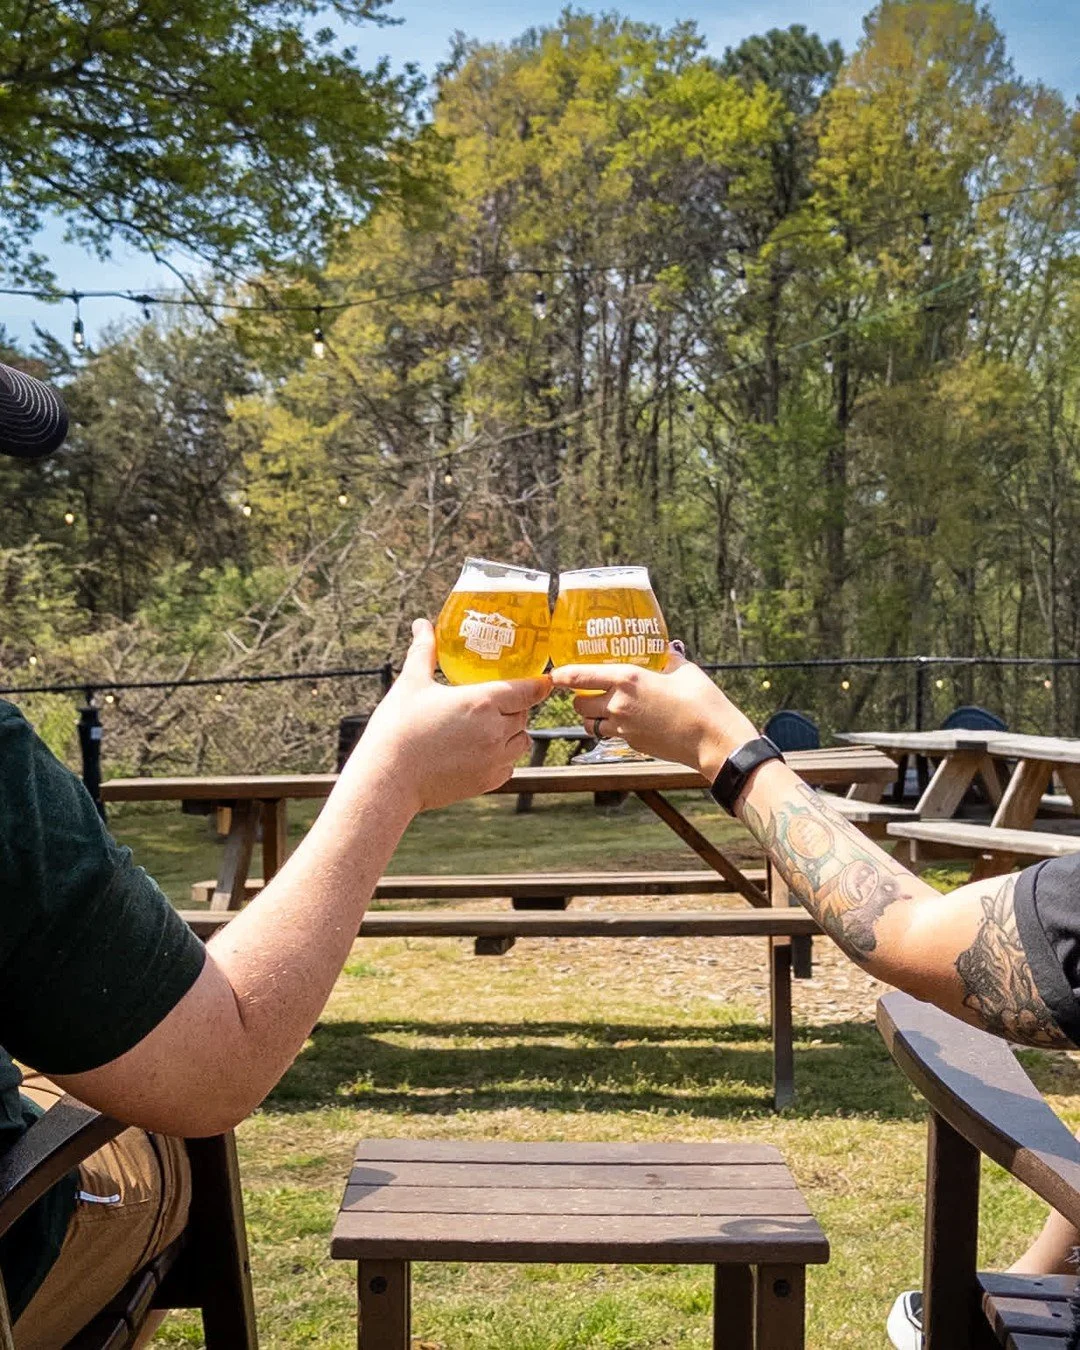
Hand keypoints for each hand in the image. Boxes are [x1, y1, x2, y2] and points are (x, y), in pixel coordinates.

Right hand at [357, 619, 550, 811]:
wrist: (387, 779)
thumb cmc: (397, 728)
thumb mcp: (411, 683)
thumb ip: (423, 651)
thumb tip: (422, 625)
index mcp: (482, 702)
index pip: (529, 690)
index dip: (537, 683)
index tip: (541, 679)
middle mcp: (495, 731)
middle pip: (524, 714)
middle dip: (516, 706)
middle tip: (498, 700)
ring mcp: (493, 760)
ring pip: (521, 741)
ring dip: (513, 732)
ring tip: (491, 726)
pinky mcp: (487, 782)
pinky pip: (509, 766)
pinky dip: (502, 757)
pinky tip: (482, 751)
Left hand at [549, 647, 757, 779]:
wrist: (713, 740)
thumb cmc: (702, 701)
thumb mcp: (685, 670)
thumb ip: (669, 658)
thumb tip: (667, 649)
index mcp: (628, 679)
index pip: (581, 676)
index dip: (563, 675)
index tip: (554, 673)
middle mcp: (619, 704)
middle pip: (579, 704)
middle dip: (579, 697)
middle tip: (589, 690)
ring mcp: (623, 728)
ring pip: (589, 724)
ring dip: (591, 716)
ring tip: (603, 708)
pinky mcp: (632, 744)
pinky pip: (609, 735)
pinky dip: (610, 729)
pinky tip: (626, 721)